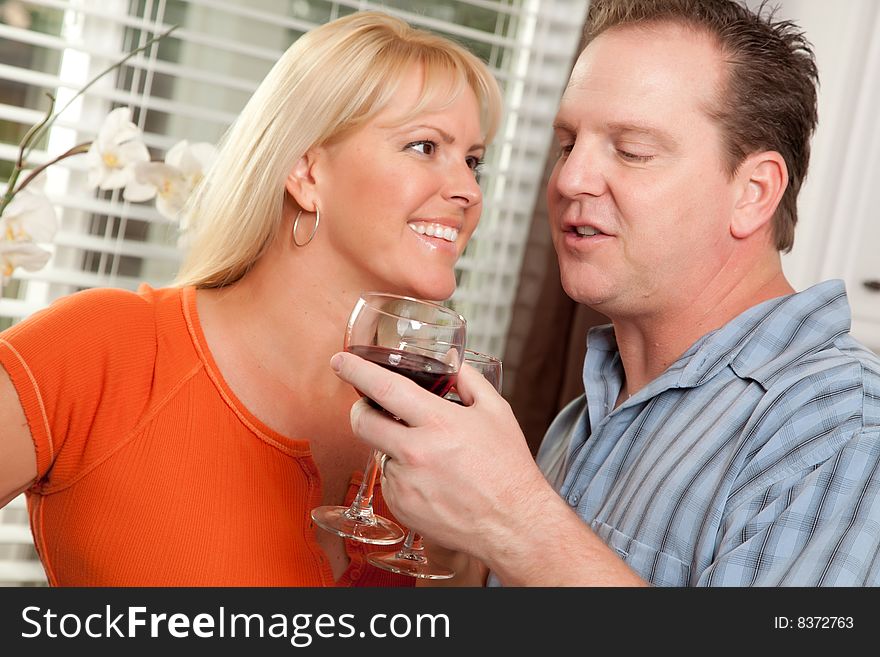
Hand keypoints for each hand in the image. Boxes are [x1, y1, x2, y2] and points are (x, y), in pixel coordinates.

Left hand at [329, 351, 548, 561]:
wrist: (513, 524)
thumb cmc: (508, 468)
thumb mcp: (496, 412)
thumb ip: (469, 380)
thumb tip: (450, 359)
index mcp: (439, 422)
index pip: (384, 388)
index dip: (356, 370)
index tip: (340, 361)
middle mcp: (416, 453)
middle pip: (361, 421)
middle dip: (360, 409)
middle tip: (372, 407)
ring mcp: (405, 483)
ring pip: (379, 451)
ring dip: (392, 446)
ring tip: (428, 456)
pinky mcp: (400, 507)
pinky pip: (389, 480)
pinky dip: (402, 475)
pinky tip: (430, 480)